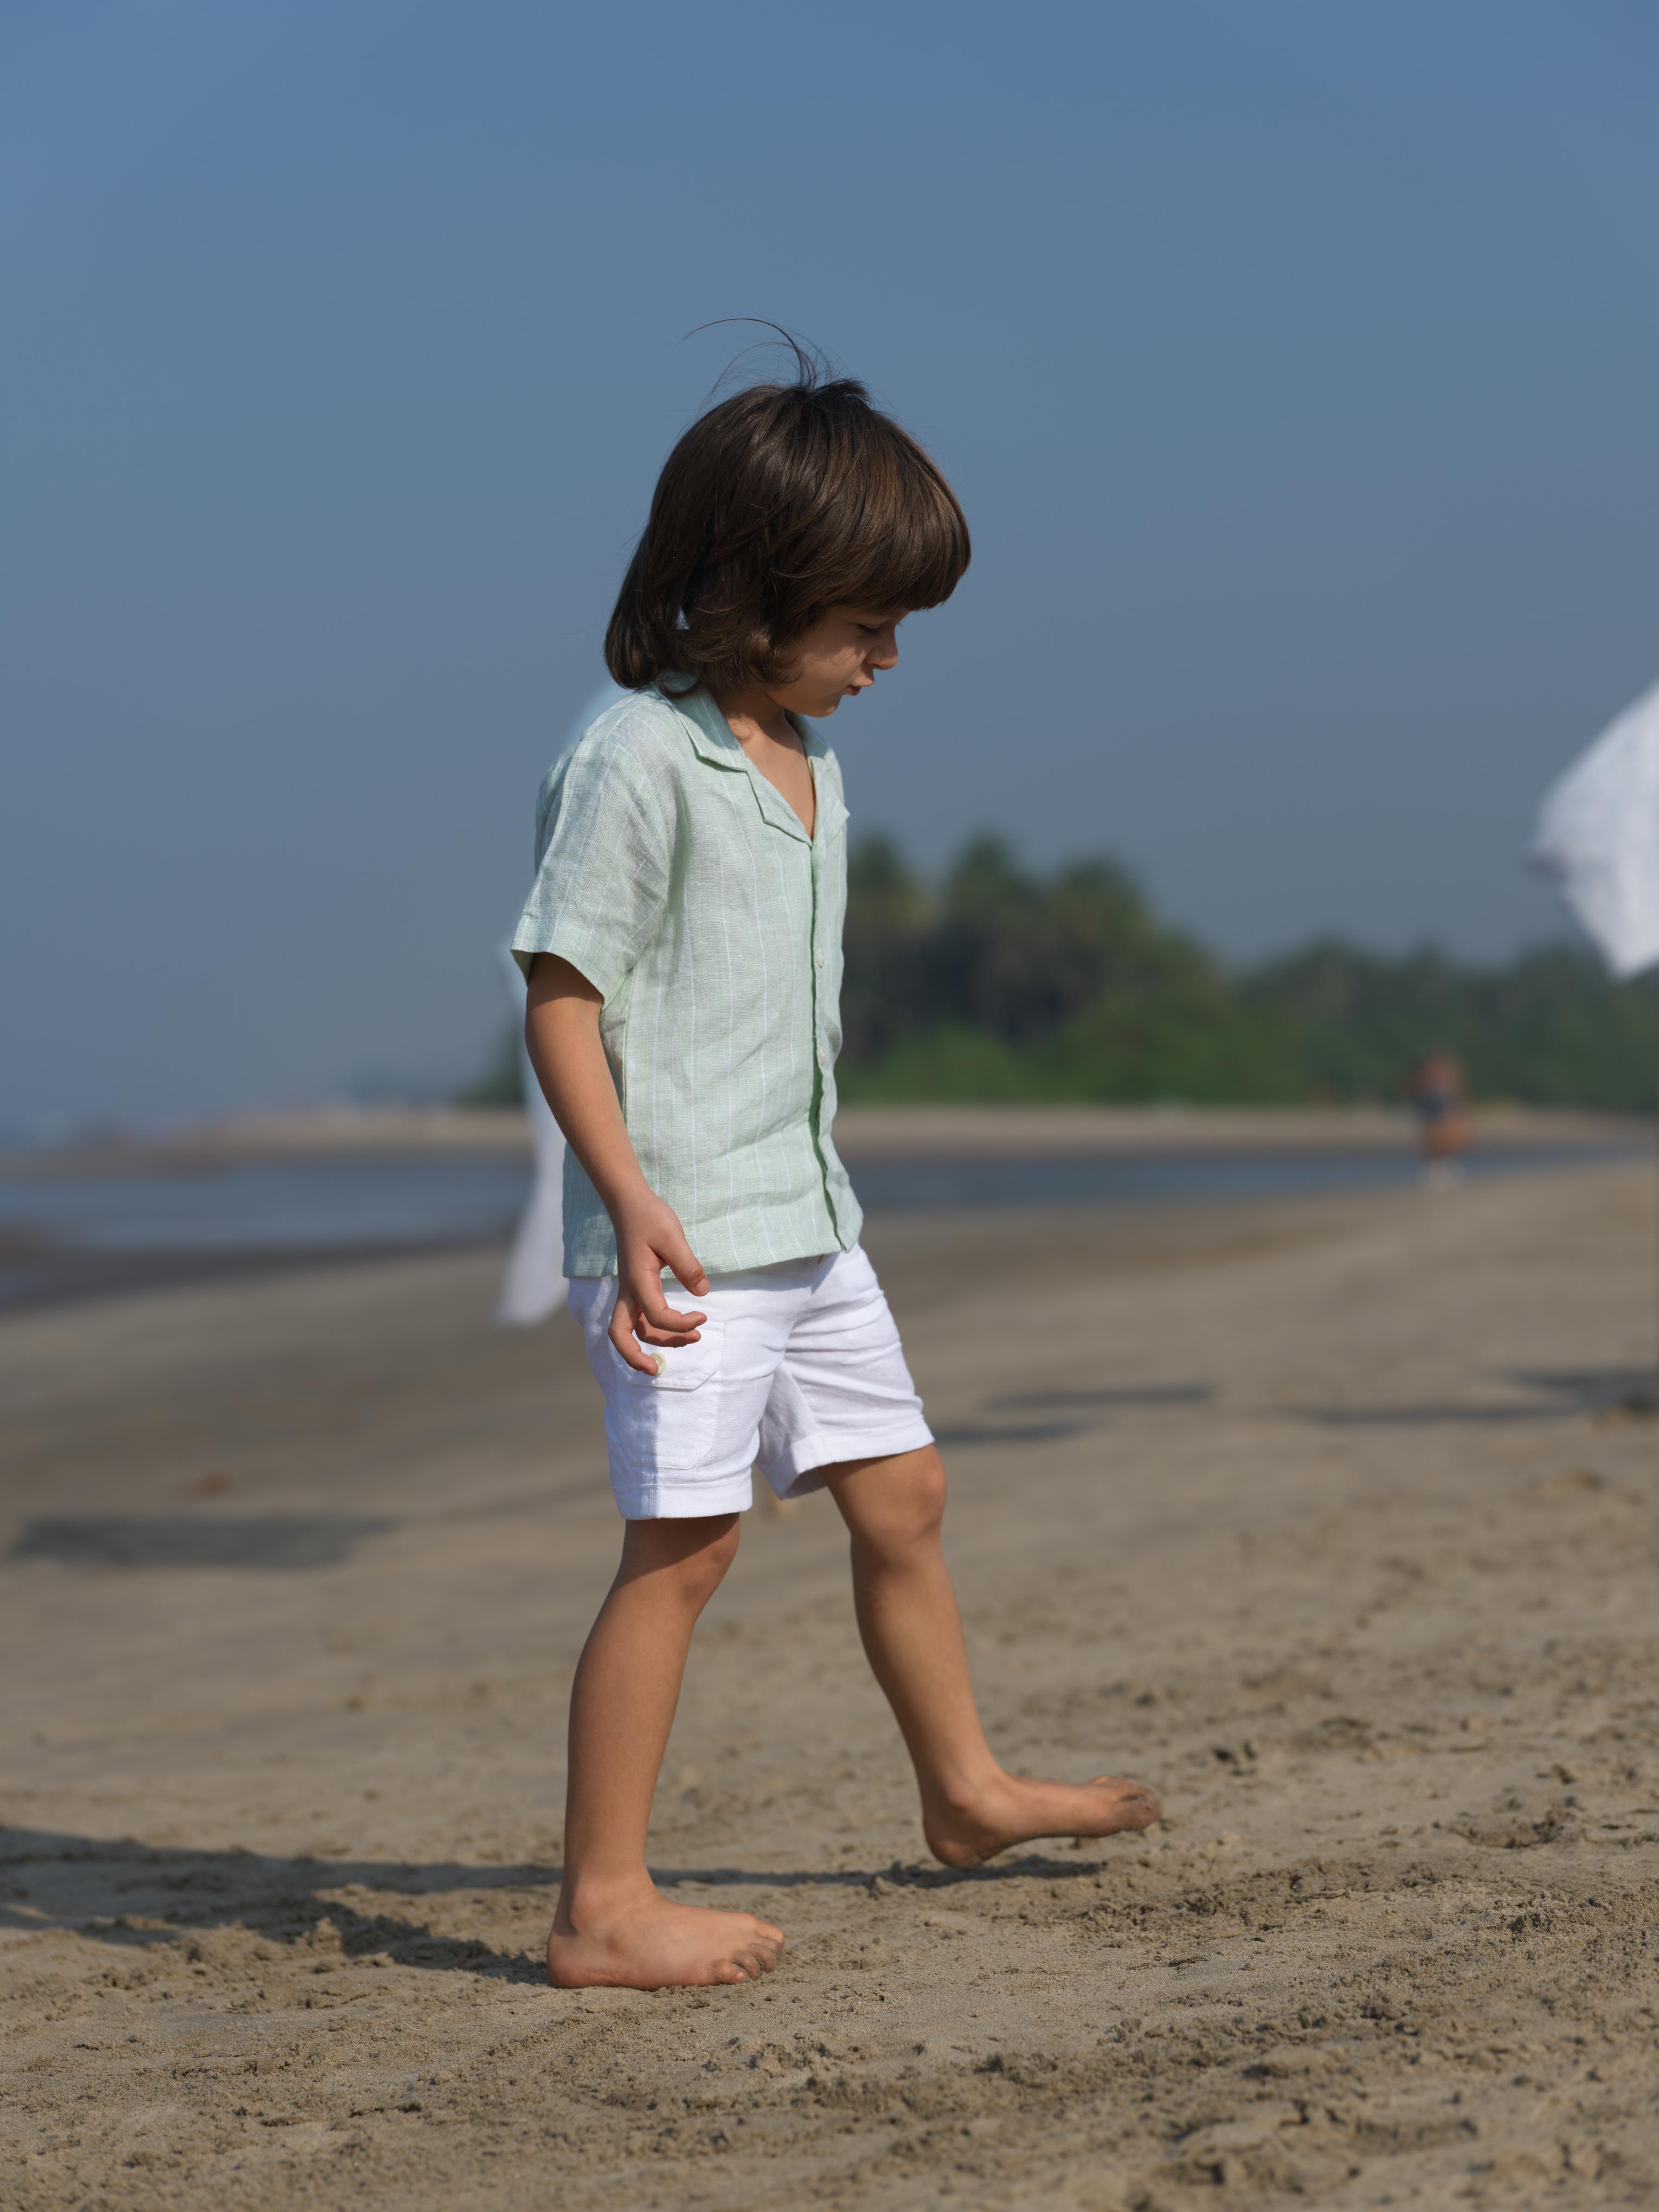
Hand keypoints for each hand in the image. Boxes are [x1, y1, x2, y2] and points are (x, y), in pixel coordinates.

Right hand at [609, 1189, 710, 1374]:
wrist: (630, 1204)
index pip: (656, 1317)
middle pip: (620, 1334)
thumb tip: (702, 1292)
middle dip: (635, 1357)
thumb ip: (688, 1265)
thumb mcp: (673, 1237)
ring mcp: (629, 1290)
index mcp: (637, 1281)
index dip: (680, 1325)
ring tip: (693, 1339)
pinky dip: (653, 1328)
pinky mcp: (634, 1286)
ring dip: (657, 1341)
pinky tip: (676, 1326)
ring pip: (633, 1328)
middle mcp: (628, 1291)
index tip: (703, 1316)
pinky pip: (638, 1317)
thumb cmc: (650, 1218)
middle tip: (657, 1370)